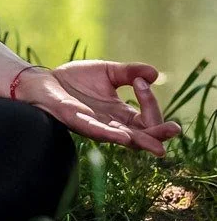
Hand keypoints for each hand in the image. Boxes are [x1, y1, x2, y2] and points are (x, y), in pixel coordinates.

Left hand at [14, 60, 179, 158]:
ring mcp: (96, 126)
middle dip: (160, 134)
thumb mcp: (108, 72)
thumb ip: (130, 73)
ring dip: (142, 141)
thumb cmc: (76, 80)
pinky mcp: (78, 122)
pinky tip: (124, 137)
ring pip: (124, 140)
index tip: (142, 82)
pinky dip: (112, 135)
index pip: (147, 119)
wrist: (45, 81)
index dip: (151, 103)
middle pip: (143, 136)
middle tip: (175, 129)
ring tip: (159, 148)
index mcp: (121, 115)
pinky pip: (97, 132)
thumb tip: (155, 73)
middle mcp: (112, 125)